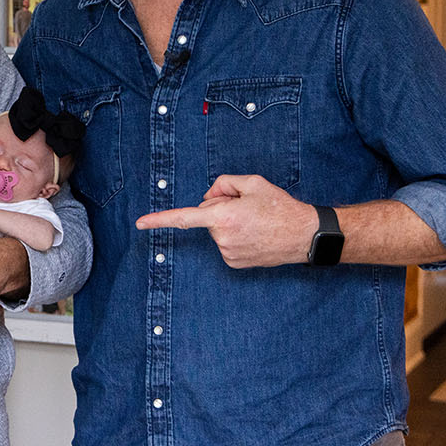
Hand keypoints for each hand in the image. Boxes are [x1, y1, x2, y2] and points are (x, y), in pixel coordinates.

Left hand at [134, 174, 316, 268]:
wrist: (305, 235)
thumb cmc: (281, 207)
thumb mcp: (253, 182)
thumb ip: (223, 182)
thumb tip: (209, 196)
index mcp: (223, 216)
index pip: (184, 218)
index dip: (159, 220)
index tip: (140, 223)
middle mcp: (221, 238)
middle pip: (207, 215)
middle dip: (220, 207)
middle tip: (248, 207)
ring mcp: (227, 253)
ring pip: (216, 230)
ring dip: (229, 222)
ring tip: (255, 222)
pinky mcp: (234, 262)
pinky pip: (225, 242)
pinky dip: (235, 235)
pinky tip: (255, 234)